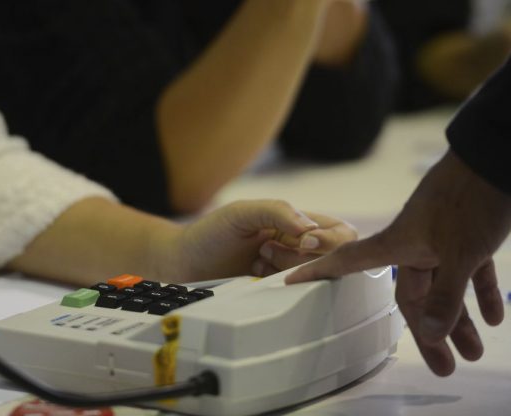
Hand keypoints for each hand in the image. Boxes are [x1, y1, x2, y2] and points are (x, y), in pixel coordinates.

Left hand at [171, 200, 356, 281]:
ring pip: (314, 278)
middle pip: (332, 258)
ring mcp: (288, 273)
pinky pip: (296, 297)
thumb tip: (311, 228)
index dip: (331, 240)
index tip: (305, 242)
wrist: (182, 265)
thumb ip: (277, 211)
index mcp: (296, 224)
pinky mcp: (276, 295)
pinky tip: (254, 277)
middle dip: (303, 257)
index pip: (339, 231)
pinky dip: (278, 287)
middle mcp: (297, 249)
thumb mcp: (241, 213)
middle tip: (268, 251)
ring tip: (256, 262)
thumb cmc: (209, 234)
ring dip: (286, 269)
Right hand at [283, 151, 510, 375]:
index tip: (289, 280)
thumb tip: (431, 333)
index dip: (316, 272)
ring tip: (473, 350)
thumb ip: (447, 295)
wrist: (496, 156)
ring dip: (460, 319)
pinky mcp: (467, 234)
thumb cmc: (469, 199)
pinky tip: (492, 315)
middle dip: (430, 331)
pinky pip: (469, 271)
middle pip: (412, 295)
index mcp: (397, 244)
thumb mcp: (459, 252)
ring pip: (445, 287)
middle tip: (446, 364)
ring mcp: (440, 239)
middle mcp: (413, 244)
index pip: (346, 262)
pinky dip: (479, 293)